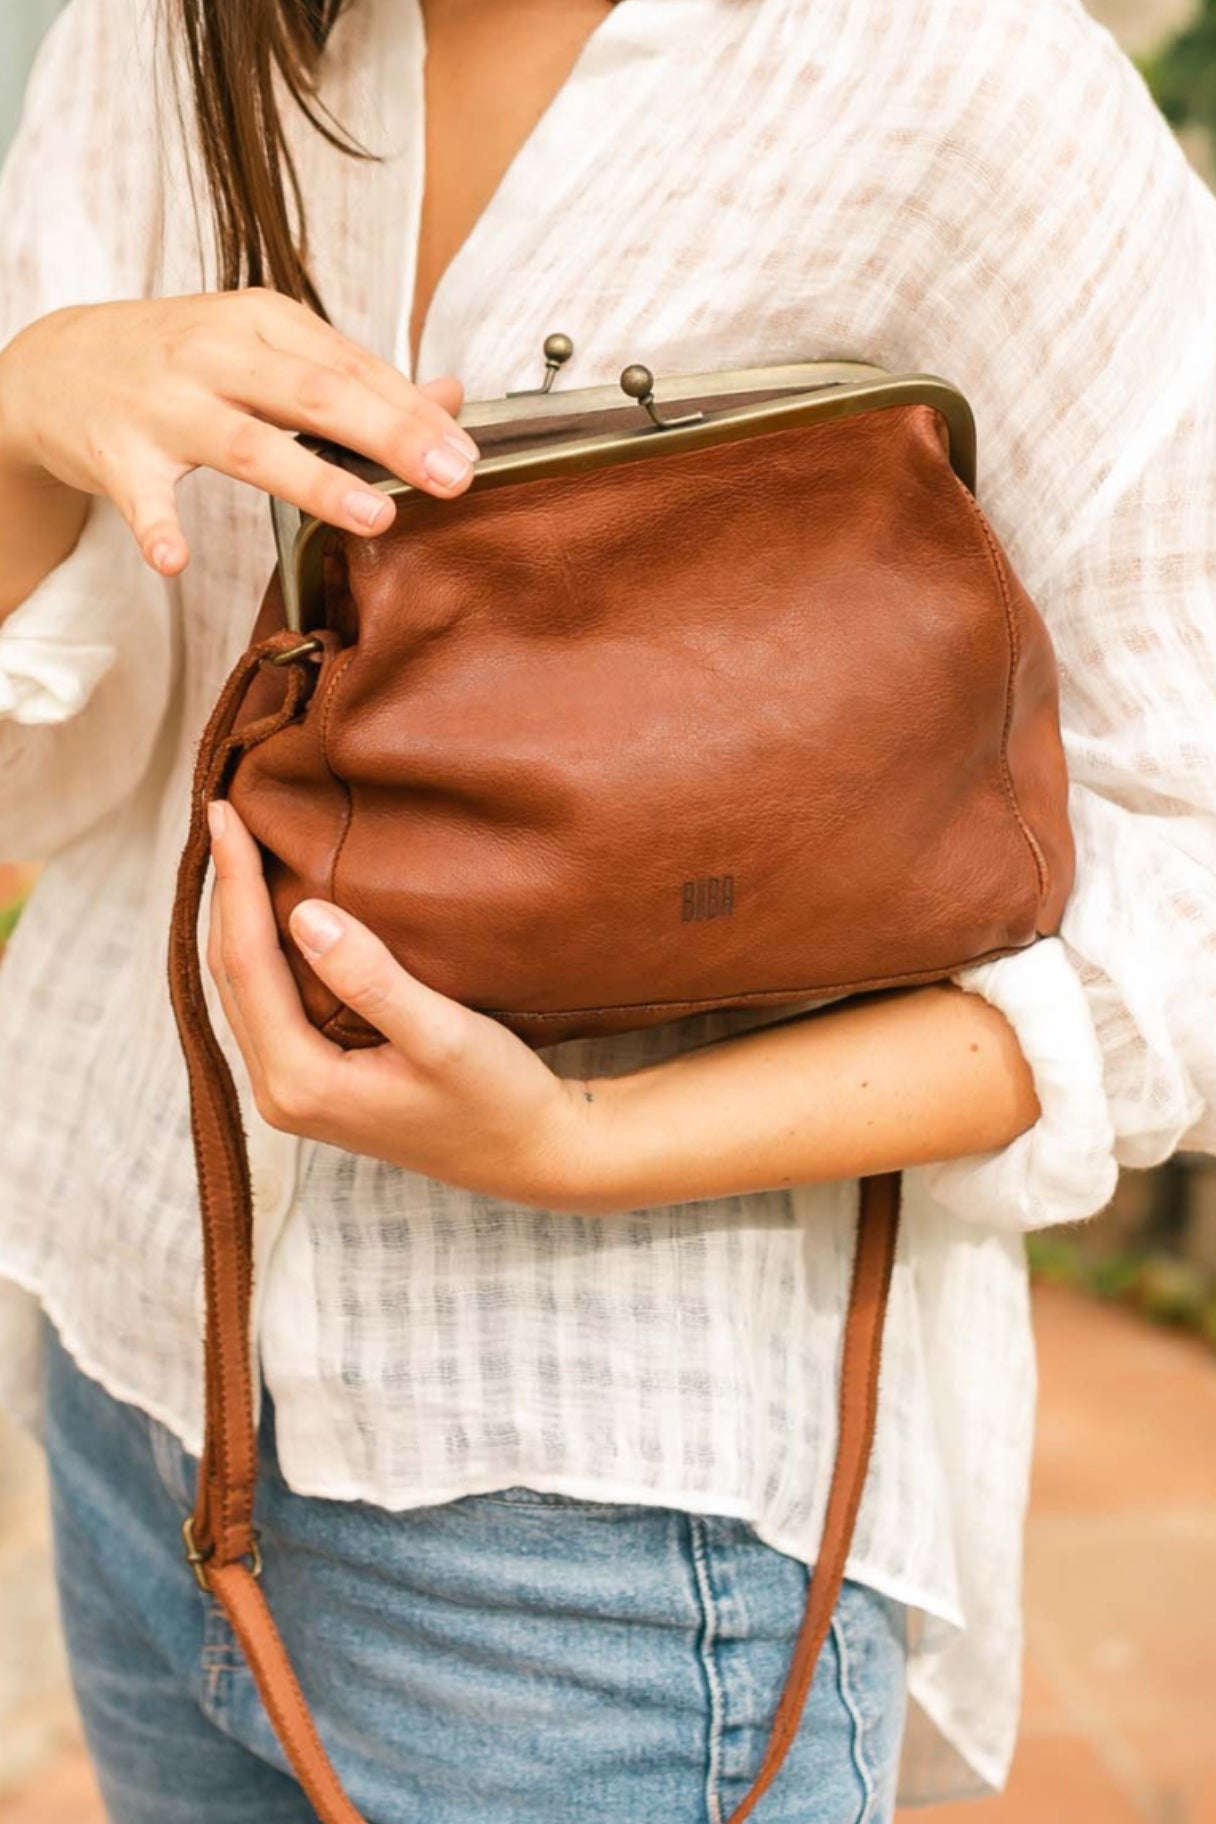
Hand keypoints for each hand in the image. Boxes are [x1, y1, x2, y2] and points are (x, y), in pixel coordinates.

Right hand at [0, 289, 478, 578]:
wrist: (56, 365)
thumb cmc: (180, 360)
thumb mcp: (265, 347)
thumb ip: (354, 375)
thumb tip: (452, 397)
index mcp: (262, 322)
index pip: (354, 367)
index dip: (415, 413)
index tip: (467, 454)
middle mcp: (217, 354)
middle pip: (317, 395)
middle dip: (391, 436)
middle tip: (450, 478)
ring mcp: (165, 404)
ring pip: (249, 442)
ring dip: (314, 481)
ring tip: (374, 517)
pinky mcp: (117, 453)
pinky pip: (142, 497)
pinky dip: (157, 527)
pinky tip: (175, 560)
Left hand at [206, 801, 600, 1207]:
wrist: (531, 1155)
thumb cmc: (498, 1098)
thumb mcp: (444, 1035)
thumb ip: (372, 979)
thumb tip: (304, 915)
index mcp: (301, 1082)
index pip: (246, 964)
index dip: (234, 885)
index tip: (226, 815)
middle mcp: (281, 1093)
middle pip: (229, 976)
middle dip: (224, 894)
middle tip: (222, 816)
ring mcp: (294, 1092)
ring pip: (242, 991)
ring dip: (236, 920)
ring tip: (235, 853)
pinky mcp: (314, 1084)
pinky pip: (266, 1004)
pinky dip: (260, 951)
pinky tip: (271, 914)